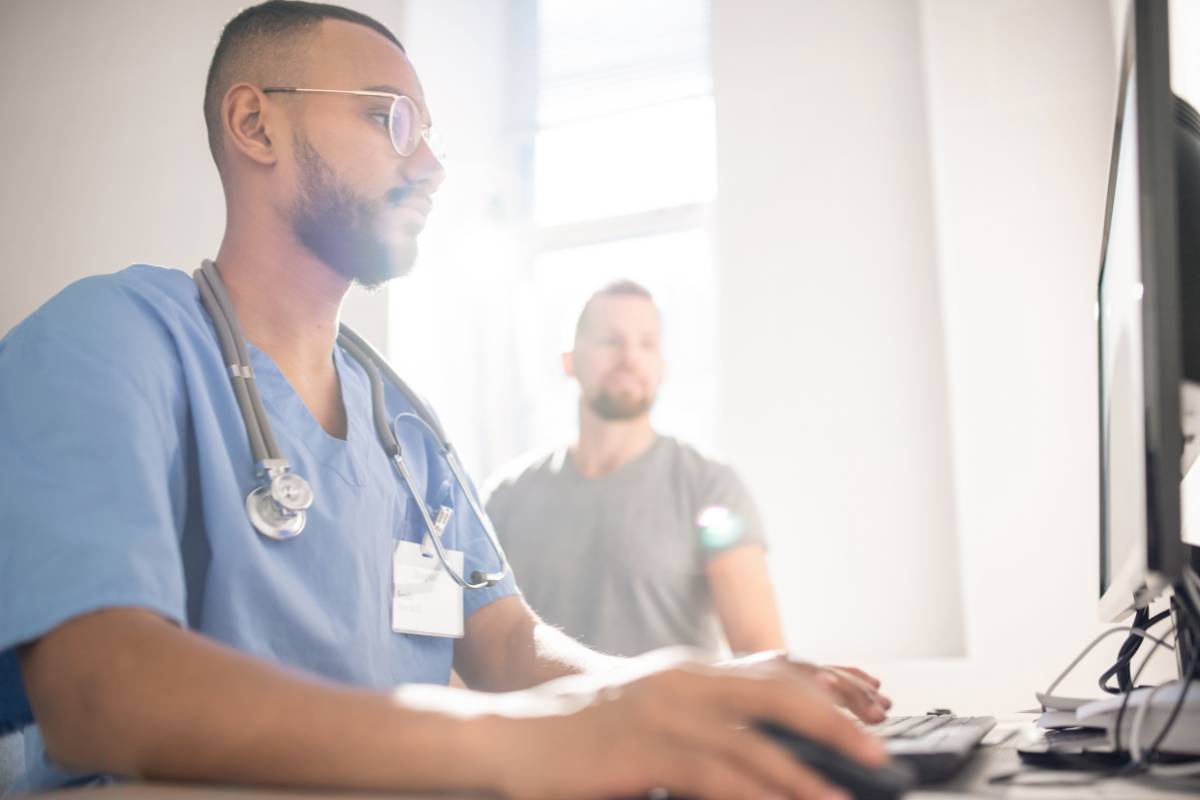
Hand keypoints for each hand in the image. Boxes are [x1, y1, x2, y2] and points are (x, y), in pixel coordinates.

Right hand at [494, 650, 888, 799]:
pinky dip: (759, 795)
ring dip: (807, 776)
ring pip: (757, 742)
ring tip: (842, 798)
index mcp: (687, 672)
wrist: (509, 736)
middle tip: (875, 751)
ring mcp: (665, 713)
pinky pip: (719, 775)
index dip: (823, 693)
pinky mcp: (647, 749)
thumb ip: (697, 725)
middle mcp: (683, 682)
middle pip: (779, 694)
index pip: (772, 672)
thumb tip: (754, 753)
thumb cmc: (575, 734)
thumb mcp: (645, 717)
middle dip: (833, 722)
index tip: (861, 715)